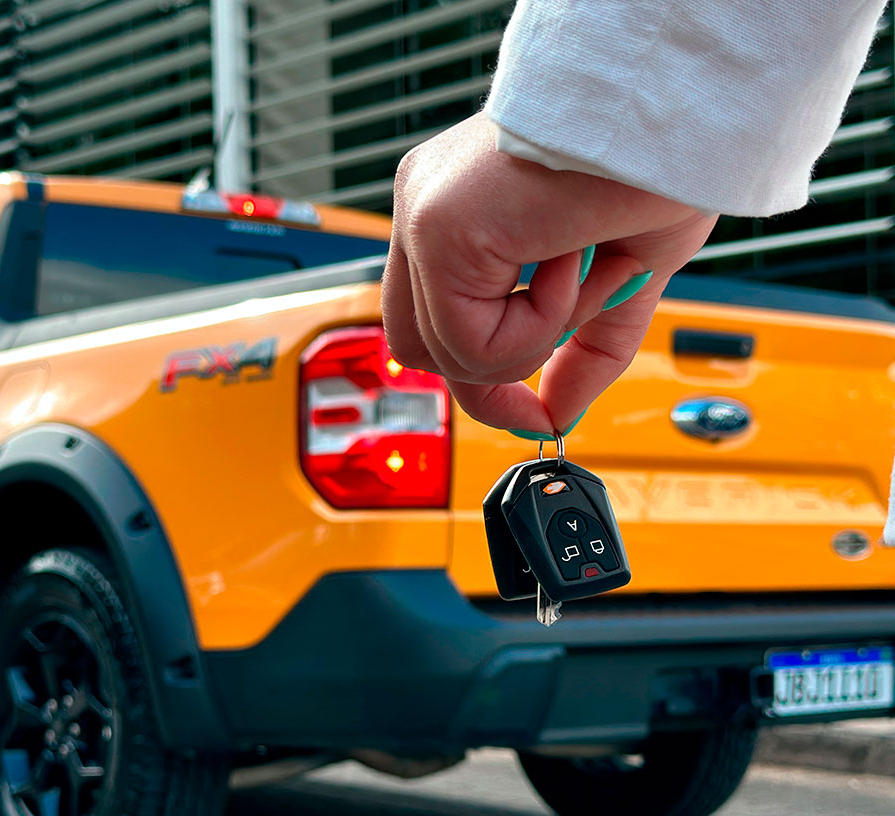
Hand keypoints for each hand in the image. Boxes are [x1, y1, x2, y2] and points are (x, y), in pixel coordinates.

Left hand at [382, 113, 717, 434]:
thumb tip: (554, 418)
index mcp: (456, 208)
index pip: (432, 320)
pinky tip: (567, 256)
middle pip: (418, 347)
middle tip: (541, 396)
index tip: (532, 409)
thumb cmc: (661, 161)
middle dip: (489, 383)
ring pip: (447, 354)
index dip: (479, 378)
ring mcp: (424, 214)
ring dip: (535, 339)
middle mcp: (426, 205)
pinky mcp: (440, 228)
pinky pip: (473, 343)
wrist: (687, 107)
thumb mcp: (619, 277)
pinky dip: (539, 325)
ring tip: (579, 266)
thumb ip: (581, 349)